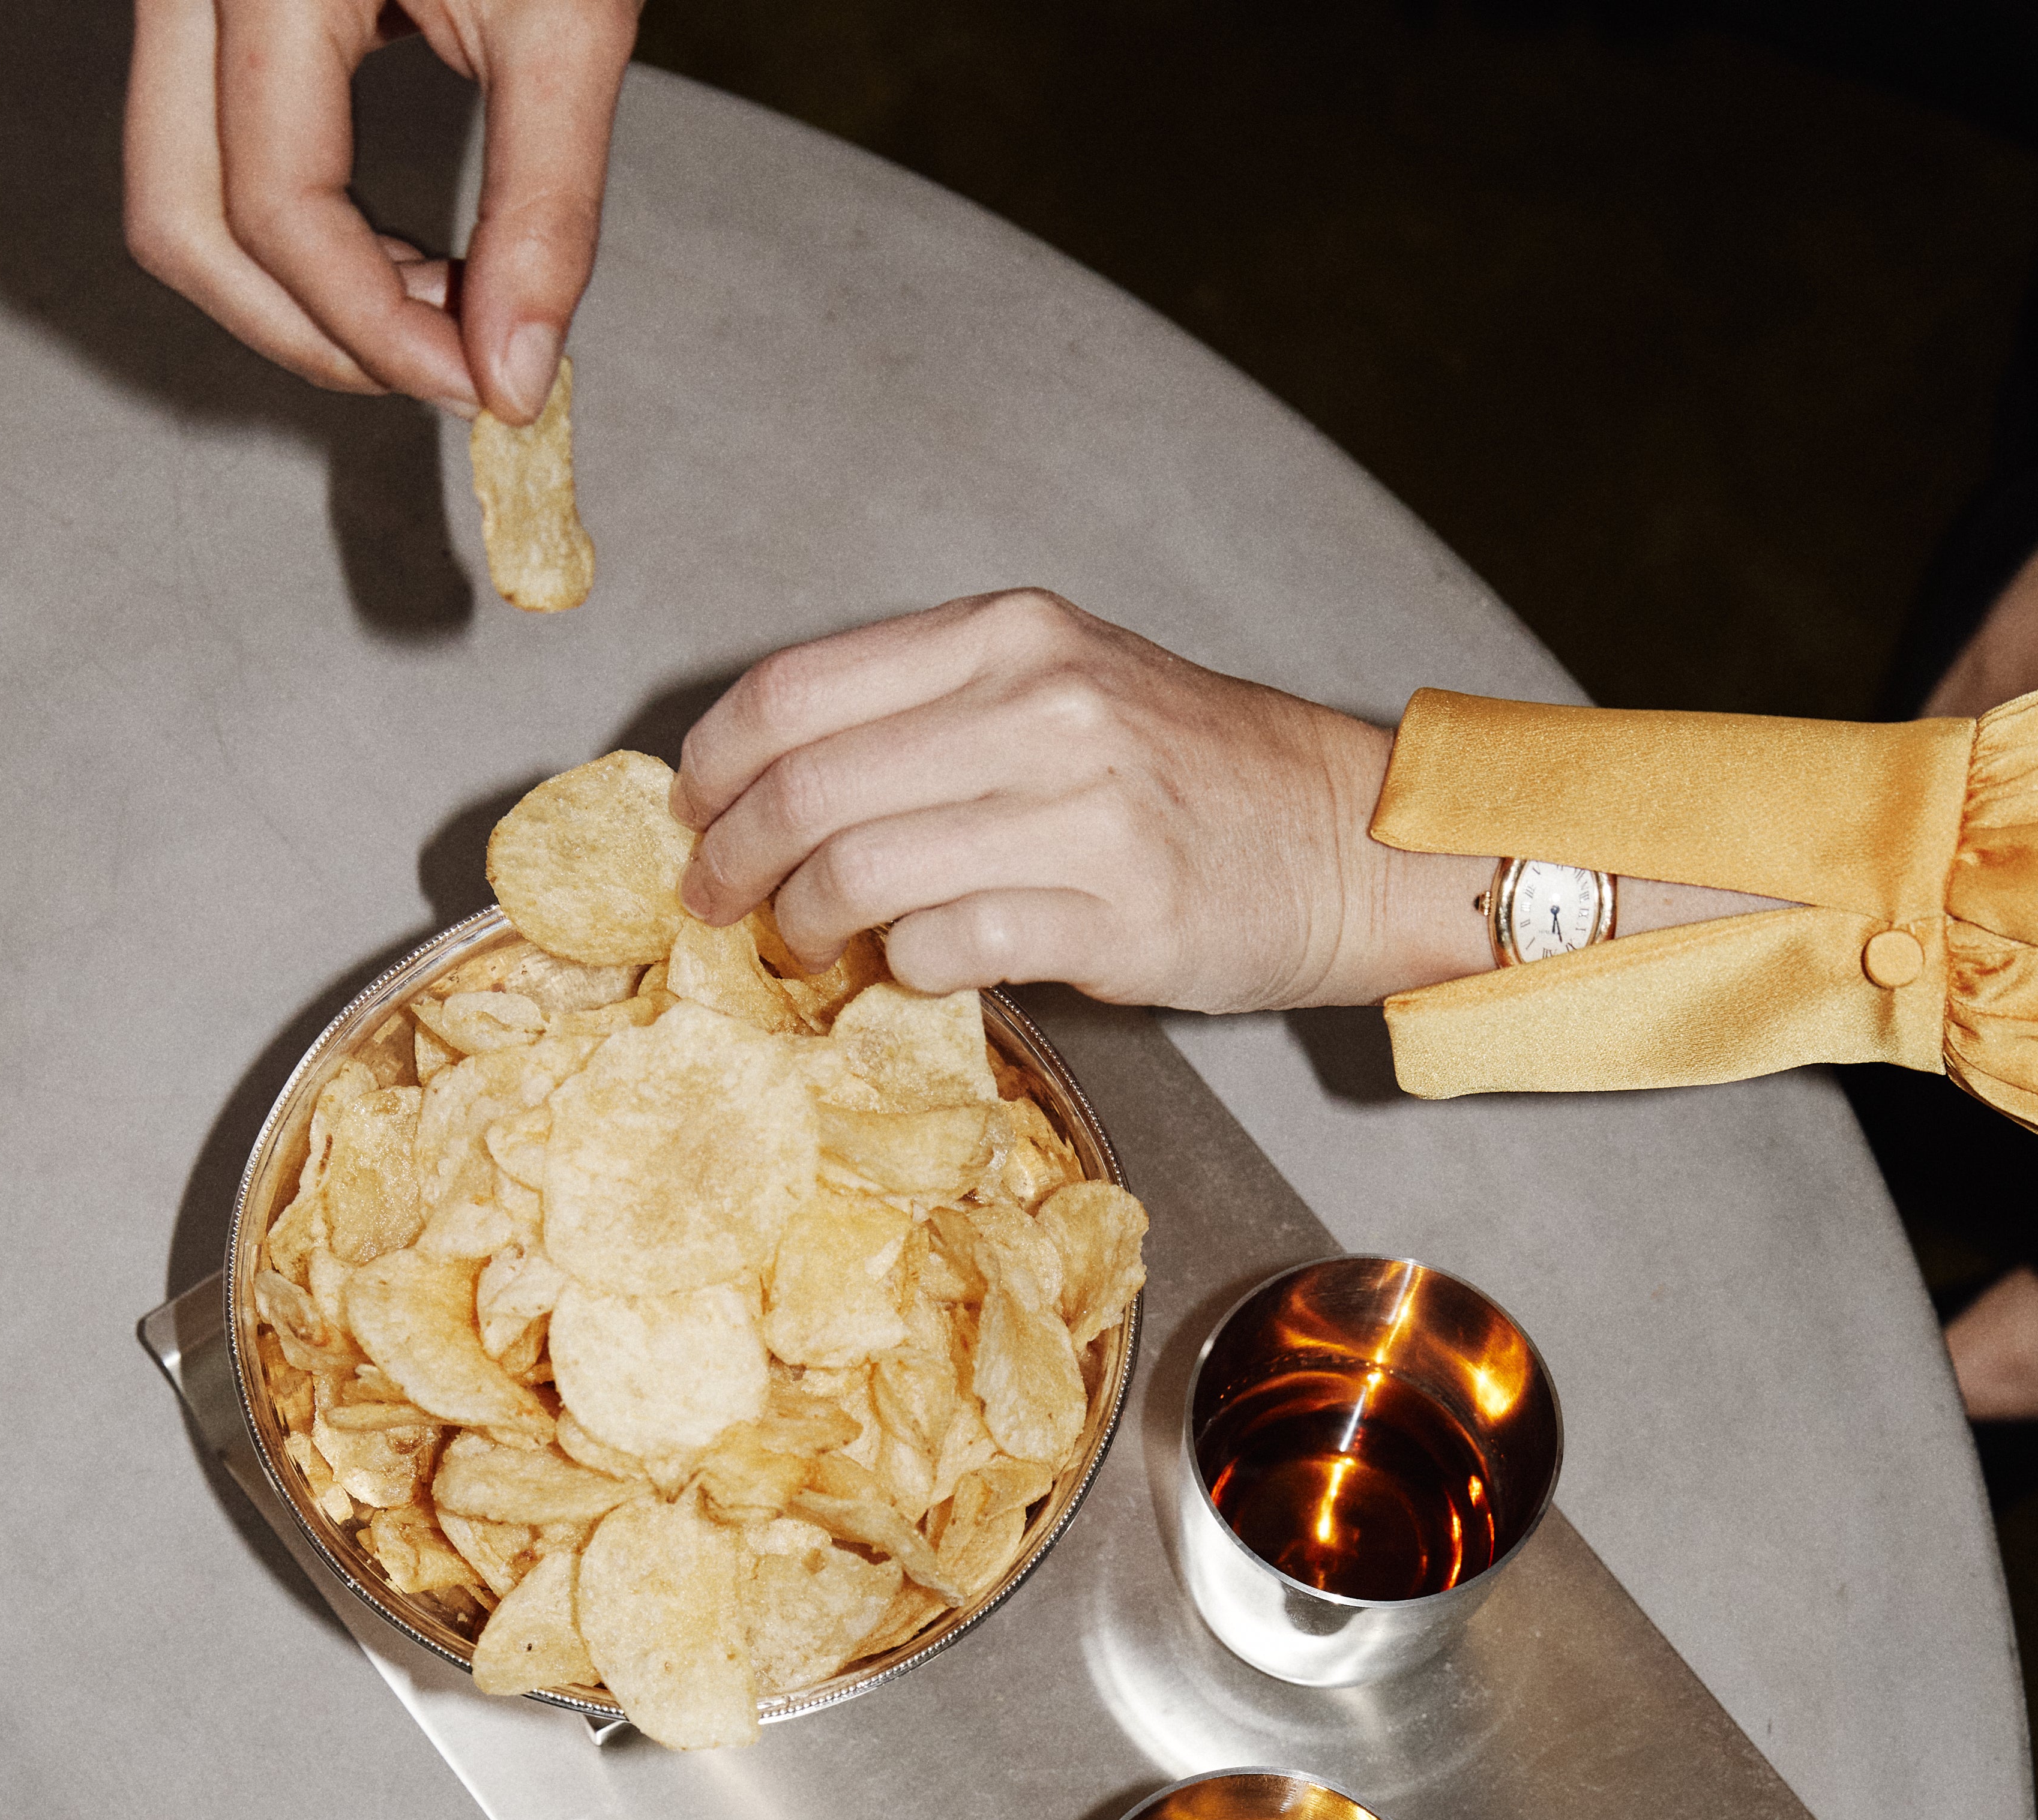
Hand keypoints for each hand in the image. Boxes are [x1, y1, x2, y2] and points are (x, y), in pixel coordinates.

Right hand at [124, 0, 639, 416]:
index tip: (486, 386)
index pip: (275, 206)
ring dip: (301, 298)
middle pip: (182, 220)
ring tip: (436, 305)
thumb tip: (517, 377)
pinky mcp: (218, 9)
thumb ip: (545, 205)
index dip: (376, 330)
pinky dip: (301, 238)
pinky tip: (403, 252)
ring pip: (181, 198)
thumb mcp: (569, 16)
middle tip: (450, 367)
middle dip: (313, 334)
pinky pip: (212, 155)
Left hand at [671, 590, 1495, 1011]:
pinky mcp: (1112, 913)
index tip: (692, 809)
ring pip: (859, 871)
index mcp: (1008, 634)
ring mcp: (1078, 811)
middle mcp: (1039, 706)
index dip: (714, 761)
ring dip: (802, 924)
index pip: (799, 690)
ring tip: (800, 944)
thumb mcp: (1062, 684)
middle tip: (713, 900)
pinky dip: (898, 967)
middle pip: (809, 786)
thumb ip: (932, 710)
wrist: (1345, 837)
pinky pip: (944, 947)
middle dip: (731, 857)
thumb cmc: (1192, 772)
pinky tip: (902, 967)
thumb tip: (781, 777)